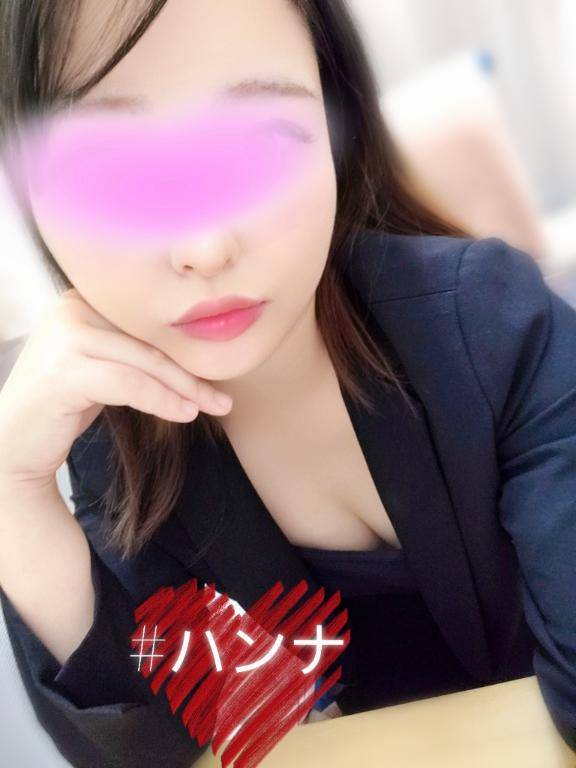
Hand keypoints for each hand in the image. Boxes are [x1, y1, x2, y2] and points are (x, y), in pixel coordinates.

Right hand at [0, 287, 231, 485]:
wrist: (12, 443)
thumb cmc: (63, 405)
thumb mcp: (102, 366)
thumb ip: (133, 350)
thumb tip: (197, 352)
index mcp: (82, 299)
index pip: (148, 325)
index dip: (185, 351)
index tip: (217, 377)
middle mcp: (70, 309)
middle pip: (149, 342)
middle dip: (192, 374)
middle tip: (224, 398)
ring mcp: (64, 337)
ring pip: (144, 362)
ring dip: (185, 389)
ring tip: (214, 407)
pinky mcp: (63, 370)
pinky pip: (129, 384)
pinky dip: (162, 400)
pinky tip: (184, 414)